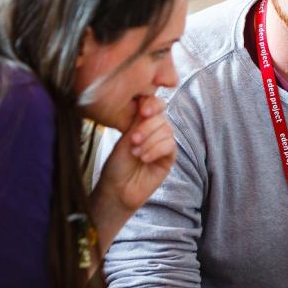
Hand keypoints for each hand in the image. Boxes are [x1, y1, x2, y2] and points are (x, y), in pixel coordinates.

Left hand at [95, 95, 176, 214]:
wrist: (117, 189)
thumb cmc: (117, 164)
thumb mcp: (125, 138)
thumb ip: (138, 120)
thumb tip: (146, 98)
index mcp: (143, 122)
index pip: (155, 104)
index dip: (152, 104)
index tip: (143, 111)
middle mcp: (155, 130)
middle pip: (162, 117)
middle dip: (147, 127)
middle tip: (133, 140)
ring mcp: (164, 143)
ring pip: (167, 131)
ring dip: (150, 141)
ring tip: (135, 152)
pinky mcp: (169, 157)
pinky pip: (170, 146)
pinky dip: (156, 150)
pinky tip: (144, 158)